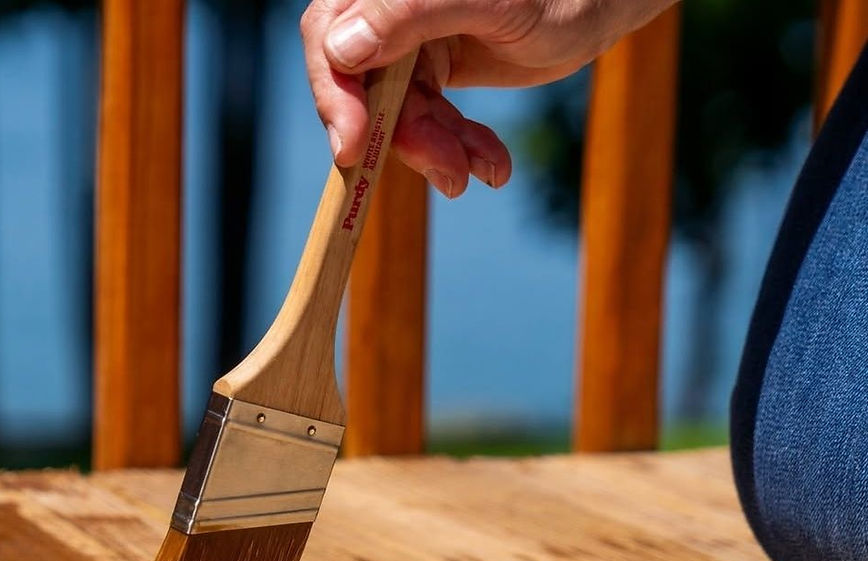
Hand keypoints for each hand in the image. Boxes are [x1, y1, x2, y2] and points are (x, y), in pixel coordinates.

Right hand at [300, 0, 677, 196]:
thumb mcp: (489, 1)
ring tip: (485, 171)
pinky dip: (457, 149)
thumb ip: (412, 15)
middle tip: (449, 175)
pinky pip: (428, 124)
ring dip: (439, 152)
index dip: (335, 96)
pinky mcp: (430, 72)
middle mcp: (388, 11)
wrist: (597, 6)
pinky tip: (491, 165)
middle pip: (363, 88)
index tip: (350, 149)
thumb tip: (341, 51)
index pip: (330, 36)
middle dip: (404, 138)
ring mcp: (408, 44)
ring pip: (398, 116)